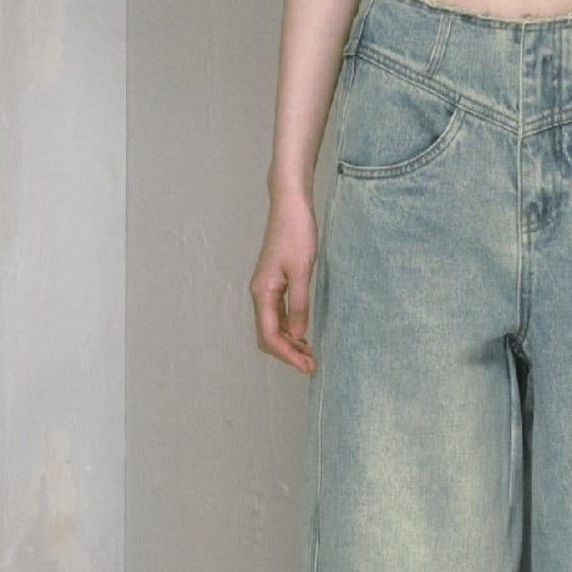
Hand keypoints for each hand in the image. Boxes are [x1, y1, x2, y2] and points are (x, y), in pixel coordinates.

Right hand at [250, 187, 319, 372]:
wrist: (290, 206)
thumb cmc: (296, 233)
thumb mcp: (302, 271)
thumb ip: (299, 304)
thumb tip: (297, 334)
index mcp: (262, 292)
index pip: (270, 336)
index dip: (288, 355)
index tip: (308, 366)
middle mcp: (259, 293)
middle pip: (267, 336)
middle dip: (287, 353)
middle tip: (311, 364)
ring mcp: (266, 289)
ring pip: (271, 327)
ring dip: (288, 343)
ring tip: (310, 353)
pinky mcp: (274, 283)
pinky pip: (276, 315)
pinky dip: (289, 329)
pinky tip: (303, 333)